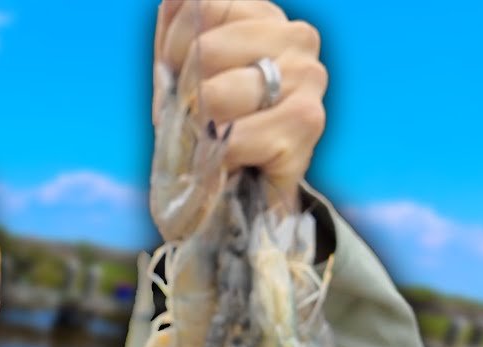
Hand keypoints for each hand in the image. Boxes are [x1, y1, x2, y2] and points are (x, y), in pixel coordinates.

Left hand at [153, 0, 327, 206]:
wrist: (236, 192)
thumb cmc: (208, 123)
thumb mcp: (179, 70)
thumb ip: (177, 28)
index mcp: (264, 15)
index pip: (202, 6)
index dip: (173, 49)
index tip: (180, 78)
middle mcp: (295, 37)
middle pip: (205, 50)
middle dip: (184, 93)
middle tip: (198, 119)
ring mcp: (309, 77)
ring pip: (217, 93)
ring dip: (200, 127)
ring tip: (214, 139)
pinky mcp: (308, 122)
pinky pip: (235, 136)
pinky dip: (218, 156)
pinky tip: (231, 160)